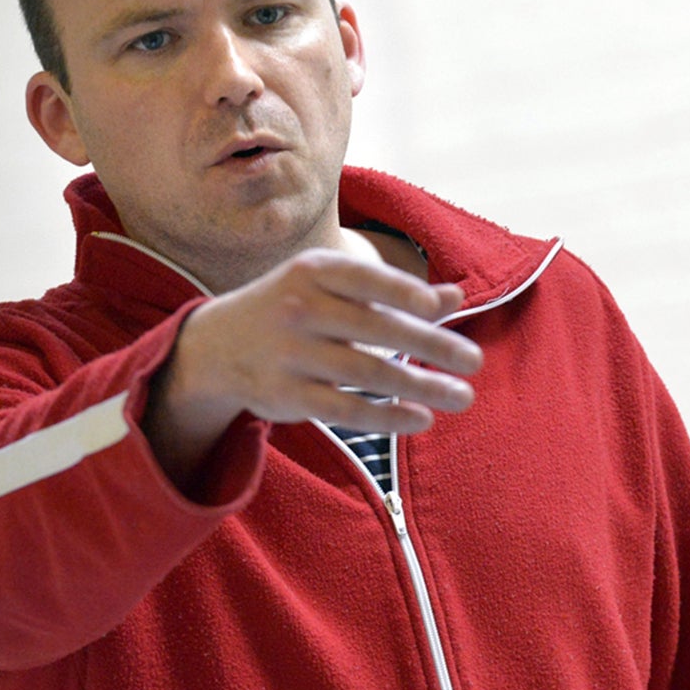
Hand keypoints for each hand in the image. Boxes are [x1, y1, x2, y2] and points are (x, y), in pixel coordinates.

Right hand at [146, 245, 483, 486]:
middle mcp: (300, 308)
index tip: (441, 309)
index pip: (368, 280)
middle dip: (432, 346)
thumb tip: (454, 296)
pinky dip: (387, 417)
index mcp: (314, 271)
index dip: (406, 293)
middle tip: (474, 361)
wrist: (215, 347)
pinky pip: (346, 410)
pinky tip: (421, 419)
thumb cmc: (293, 308)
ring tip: (462, 396)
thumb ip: (392, 292)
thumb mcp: (331, 287)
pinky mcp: (287, 395)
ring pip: (368, 373)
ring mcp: (291, 354)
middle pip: (378, 329)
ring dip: (422, 386)